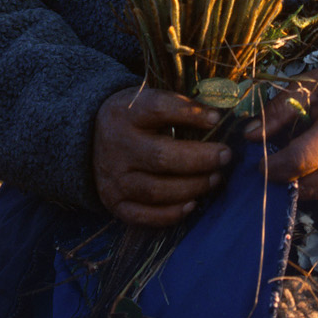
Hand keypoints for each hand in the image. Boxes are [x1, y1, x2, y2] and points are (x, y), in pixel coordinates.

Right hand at [92, 87, 232, 226]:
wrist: (91, 139)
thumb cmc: (135, 120)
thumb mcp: (149, 102)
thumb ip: (180, 108)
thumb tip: (220, 118)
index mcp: (126, 113)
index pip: (158, 109)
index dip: (189, 114)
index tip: (217, 119)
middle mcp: (117, 146)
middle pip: (161, 157)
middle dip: (199, 159)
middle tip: (225, 156)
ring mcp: (114, 177)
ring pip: (156, 190)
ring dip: (192, 187)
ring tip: (215, 178)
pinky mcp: (114, 202)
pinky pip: (144, 216)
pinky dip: (171, 214)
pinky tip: (192, 204)